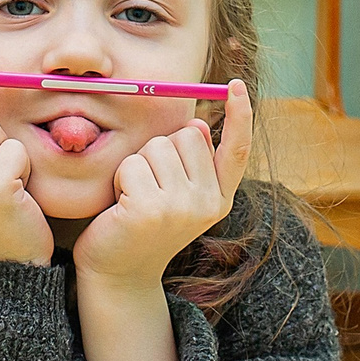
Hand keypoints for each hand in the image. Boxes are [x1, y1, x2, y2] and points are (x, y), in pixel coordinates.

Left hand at [72, 83, 252, 288]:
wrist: (119, 274)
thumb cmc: (141, 226)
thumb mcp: (174, 194)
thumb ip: (190, 162)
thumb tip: (199, 123)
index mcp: (218, 198)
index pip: (237, 150)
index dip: (240, 115)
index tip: (237, 86)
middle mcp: (206, 203)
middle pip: (187, 135)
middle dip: (160, 151)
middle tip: (150, 188)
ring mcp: (180, 208)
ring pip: (156, 146)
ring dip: (137, 166)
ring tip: (134, 199)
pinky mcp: (150, 210)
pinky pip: (132, 165)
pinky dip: (120, 180)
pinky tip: (121, 207)